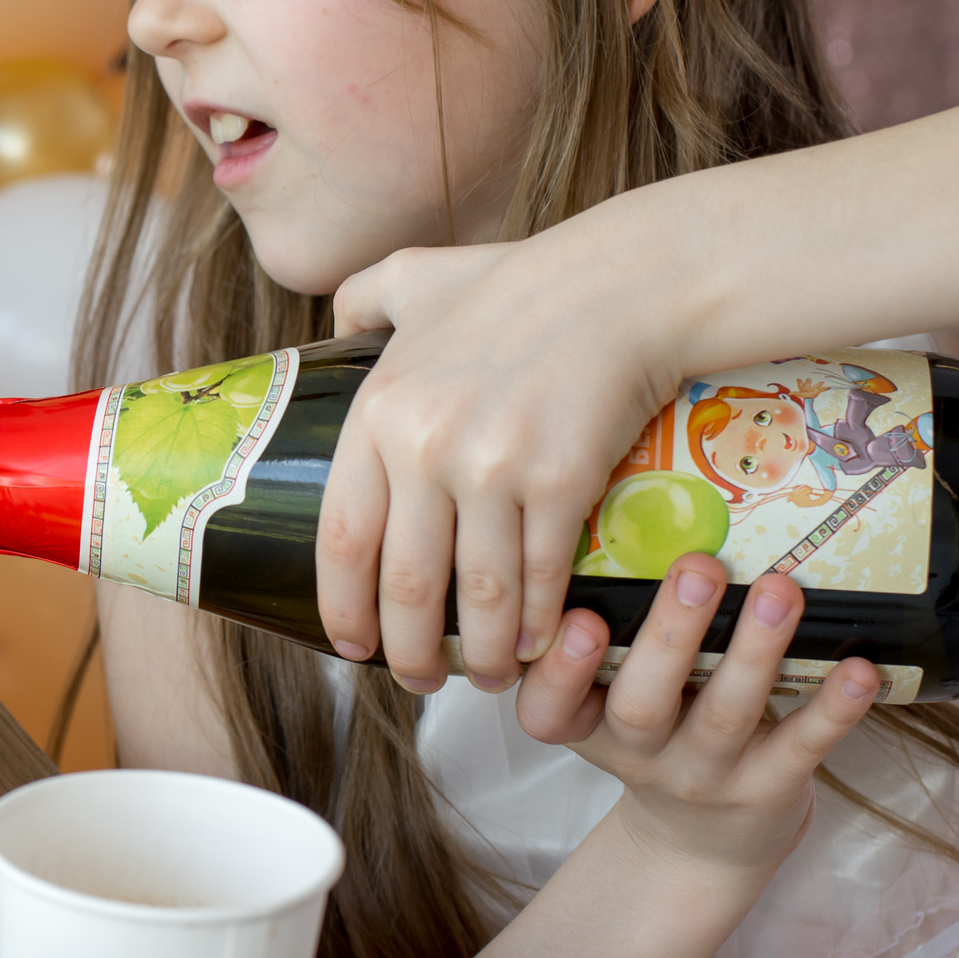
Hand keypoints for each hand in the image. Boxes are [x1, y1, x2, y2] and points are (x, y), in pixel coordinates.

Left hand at [320, 241, 680, 687]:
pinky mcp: (560, 480)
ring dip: (482, 653)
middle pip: (405, 584)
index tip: (350, 644)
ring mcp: (491, 466)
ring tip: (487, 676)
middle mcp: (424, 447)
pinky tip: (539, 643)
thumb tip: (333, 318)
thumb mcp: (420, 276)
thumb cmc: (523, 281)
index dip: (343, 605)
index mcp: (379, 412)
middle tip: (419, 681)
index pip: (342, 537)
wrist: (625, 282)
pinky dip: (537, 623)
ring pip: (477, 595)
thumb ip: (365, 296)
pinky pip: (540, 577)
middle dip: (409, 652)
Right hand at [516, 556, 879, 879]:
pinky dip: (832, 709)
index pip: (549, 710)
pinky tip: (858, 669)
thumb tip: (643, 518)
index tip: (579, 619)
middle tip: (697, 565)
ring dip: (754, 651)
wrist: (701, 846)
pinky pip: (801, 748)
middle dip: (669, 634)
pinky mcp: (769, 790)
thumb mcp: (613, 699)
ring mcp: (705, 777)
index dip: (560, 671)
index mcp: (588, 726)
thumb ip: (620, 634)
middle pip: (641, 703)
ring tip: (779, 590)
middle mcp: (639, 755)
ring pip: (725, 716)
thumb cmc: (657, 740)